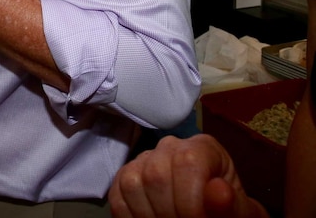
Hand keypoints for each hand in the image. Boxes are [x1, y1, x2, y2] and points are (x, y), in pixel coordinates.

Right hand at [109, 134, 269, 217]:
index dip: (190, 199)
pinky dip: (130, 216)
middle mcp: (169, 146)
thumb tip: (219, 190)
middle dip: (169, 211)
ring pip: (131, 182)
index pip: (187, 162)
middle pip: (156, 173)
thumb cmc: (228, 213)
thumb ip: (231, 205)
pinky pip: (116, 194)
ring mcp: (144, 160)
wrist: (212, 217)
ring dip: (149, 214)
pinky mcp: (124, 177)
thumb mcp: (239, 213)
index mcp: (203, 148)